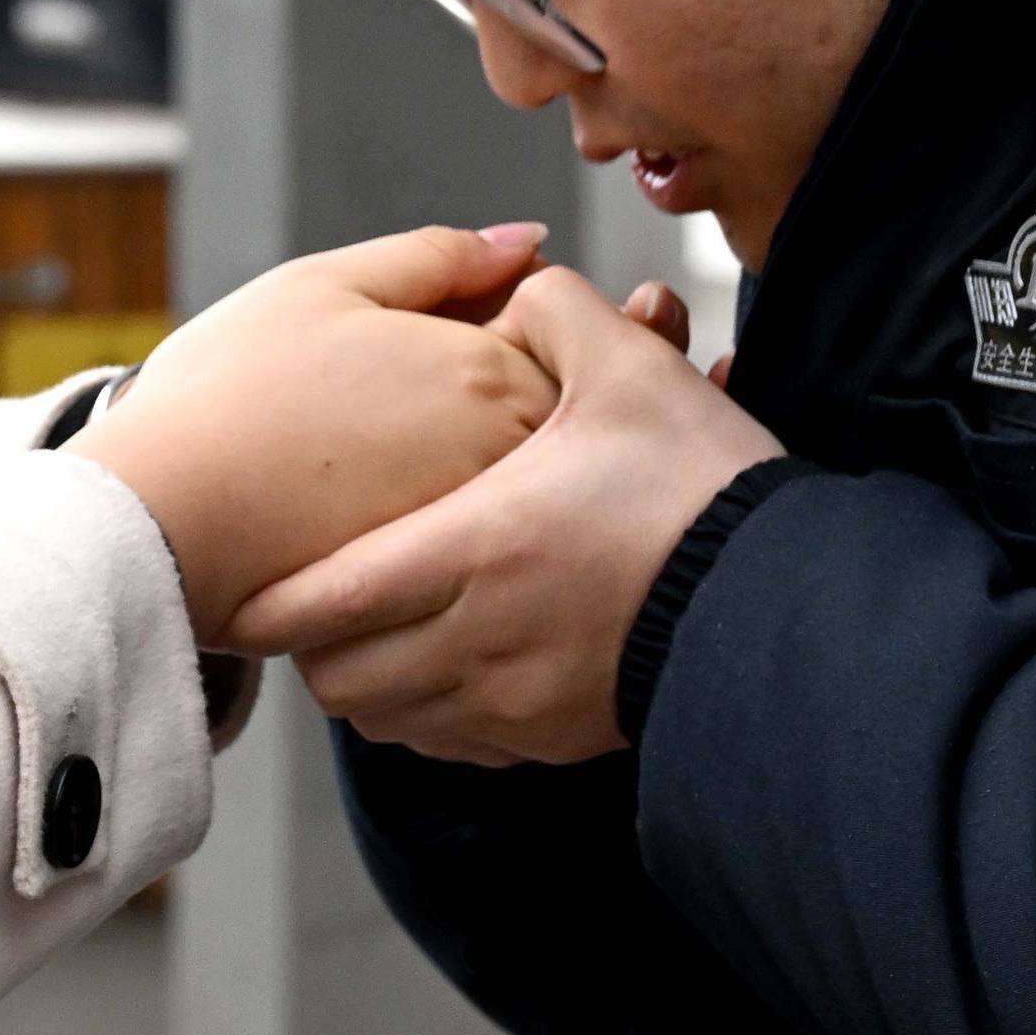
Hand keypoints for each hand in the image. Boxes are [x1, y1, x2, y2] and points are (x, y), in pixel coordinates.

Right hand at [72, 224, 561, 641]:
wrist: (159, 522)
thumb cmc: (229, 394)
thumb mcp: (328, 286)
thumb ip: (440, 257)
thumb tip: (528, 241)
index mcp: (490, 371)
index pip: (557, 341)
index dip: (497, 328)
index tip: (418, 342)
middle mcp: (506, 458)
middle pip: (546, 418)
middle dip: (492, 401)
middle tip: (381, 406)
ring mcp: (480, 533)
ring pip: (512, 485)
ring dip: (470, 463)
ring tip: (366, 459)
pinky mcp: (439, 590)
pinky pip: (471, 546)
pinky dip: (440, 525)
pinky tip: (359, 512)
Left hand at [223, 266, 784, 766]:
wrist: (793, 601)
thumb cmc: (703, 485)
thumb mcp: (630, 369)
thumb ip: (551, 311)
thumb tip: (513, 290)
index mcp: (477, 548)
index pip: (326, 600)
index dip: (269, 600)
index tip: (242, 584)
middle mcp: (481, 641)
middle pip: (340, 677)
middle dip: (313, 644)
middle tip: (314, 597)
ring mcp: (516, 703)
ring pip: (390, 719)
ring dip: (369, 680)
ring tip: (375, 627)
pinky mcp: (556, 739)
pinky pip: (456, 744)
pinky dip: (430, 712)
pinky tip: (450, 661)